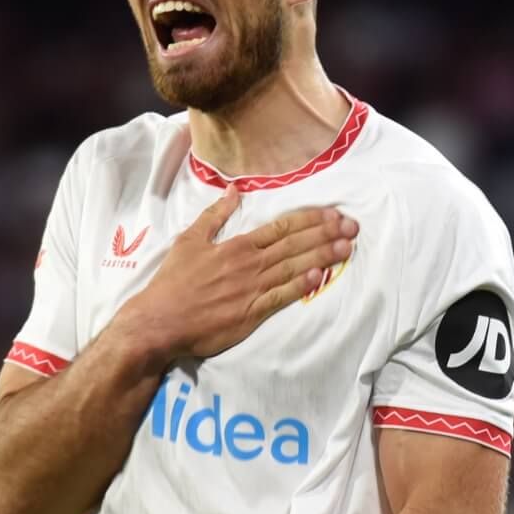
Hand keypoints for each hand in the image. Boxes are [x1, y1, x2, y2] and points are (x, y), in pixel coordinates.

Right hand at [121, 185, 357, 361]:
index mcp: (237, 245)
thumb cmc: (173, 282)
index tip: (334, 214)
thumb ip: (214, 216)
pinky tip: (321, 277)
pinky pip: (281, 297)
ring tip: (347, 248)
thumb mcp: (189, 240)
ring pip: (294, 268)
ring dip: (323, 256)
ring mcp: (252, 289)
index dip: (311, 220)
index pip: (282, 227)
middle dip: (326, 234)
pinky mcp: (251, 314)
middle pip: (295, 245)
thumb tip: (233, 191)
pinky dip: (301, 286)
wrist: (160, 321)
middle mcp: (250, 264)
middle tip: (353, 227)